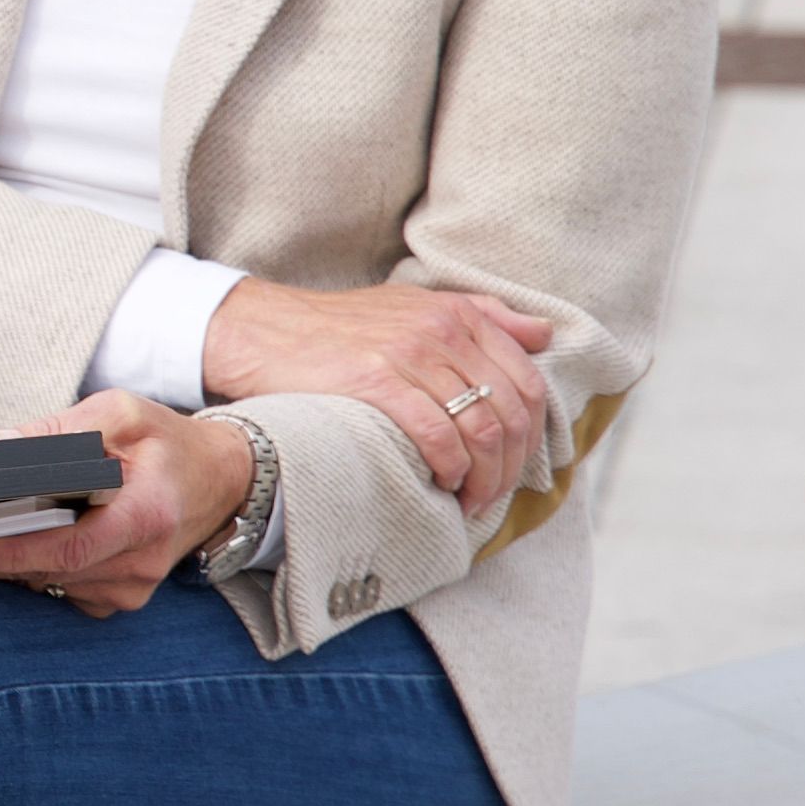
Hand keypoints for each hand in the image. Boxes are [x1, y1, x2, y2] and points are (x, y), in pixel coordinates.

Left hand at [0, 388, 254, 618]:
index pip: (69, 547)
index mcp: (146, 515)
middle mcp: (141, 562)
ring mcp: (132, 586)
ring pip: (46, 584)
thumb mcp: (119, 413)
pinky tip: (2, 547)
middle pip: (47, 571)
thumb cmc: (166, 443)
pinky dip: (28, 570)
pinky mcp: (120, 596)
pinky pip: (60, 590)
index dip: (12, 551)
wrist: (220, 480)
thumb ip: (59, 429)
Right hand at [202, 275, 558, 512]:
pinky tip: (440, 483)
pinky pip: (437, 434)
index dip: (531, 436)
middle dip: (511, 466)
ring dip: (484, 478)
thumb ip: (483, 315)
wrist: (260, 329)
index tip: (514, 467)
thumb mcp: (415, 305)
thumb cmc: (337, 326)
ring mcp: (411, 354)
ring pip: (481, 429)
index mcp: (459, 314)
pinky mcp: (377, 380)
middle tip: (492, 496)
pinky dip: (449, 468)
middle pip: (512, 412)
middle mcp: (443, 330)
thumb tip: (544, 334)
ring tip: (468, 501)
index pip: (527, 382)